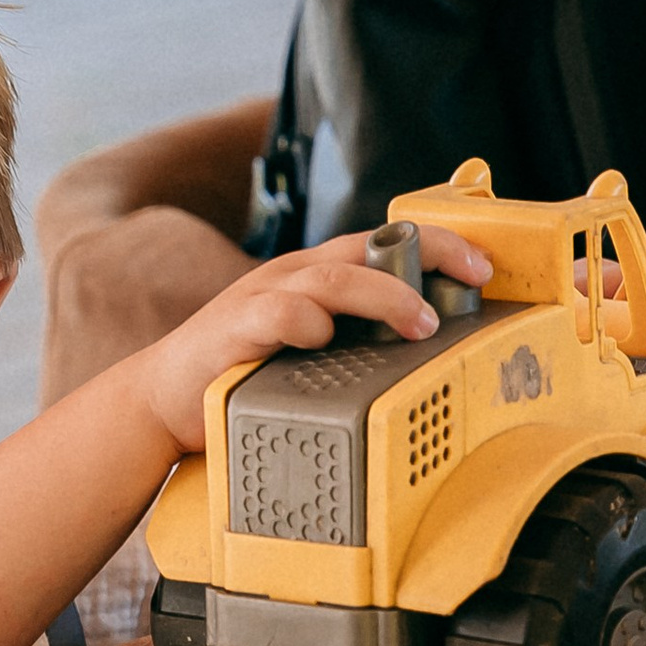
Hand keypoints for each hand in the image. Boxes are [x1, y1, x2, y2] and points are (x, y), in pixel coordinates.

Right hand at [129, 226, 492, 447]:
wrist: (163, 400)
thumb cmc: (242, 376)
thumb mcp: (311, 355)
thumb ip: (356, 346)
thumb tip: (423, 357)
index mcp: (318, 279)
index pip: (386, 245)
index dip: (438, 247)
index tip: (482, 268)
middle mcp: (295, 276)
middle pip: (369, 246)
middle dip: (427, 254)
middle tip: (469, 280)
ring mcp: (264, 298)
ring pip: (334, 276)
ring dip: (383, 295)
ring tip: (418, 323)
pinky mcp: (236, 327)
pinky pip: (278, 312)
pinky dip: (305, 321)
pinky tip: (322, 338)